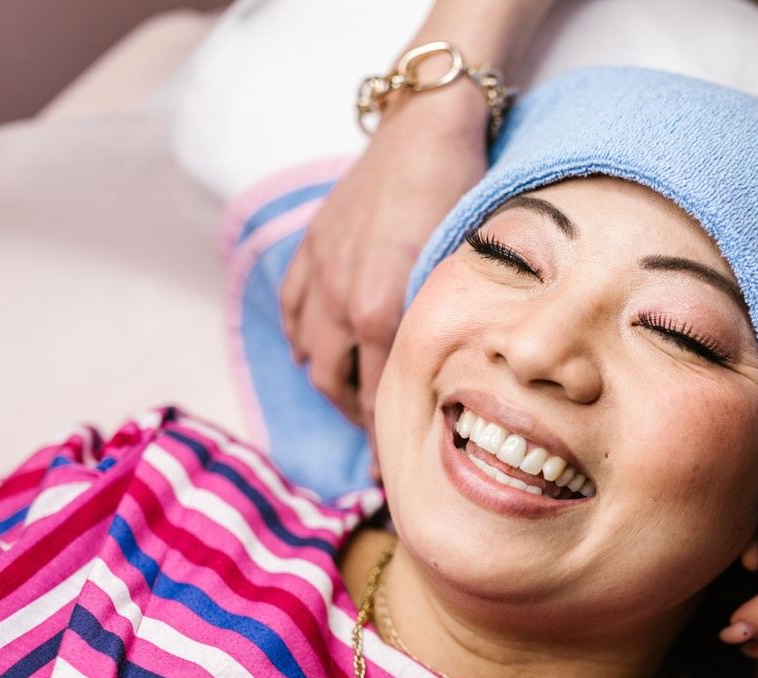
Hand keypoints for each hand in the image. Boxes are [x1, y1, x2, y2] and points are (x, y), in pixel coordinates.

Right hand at [280, 86, 488, 452]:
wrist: (428, 125)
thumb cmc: (464, 195)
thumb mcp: (466, 272)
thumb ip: (447, 329)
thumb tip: (457, 384)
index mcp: (383, 312)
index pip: (378, 401)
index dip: (386, 441)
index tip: (397, 471)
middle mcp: (342, 301)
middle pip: (336, 388)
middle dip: (358, 421)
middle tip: (383, 440)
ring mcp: (319, 274)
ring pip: (308, 356)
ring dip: (330, 384)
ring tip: (357, 399)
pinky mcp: (309, 248)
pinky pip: (291, 313)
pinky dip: (305, 340)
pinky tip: (324, 349)